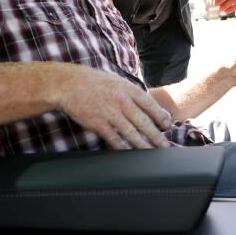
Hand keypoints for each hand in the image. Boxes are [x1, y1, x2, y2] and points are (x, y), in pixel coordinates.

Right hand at [57, 66, 171, 148]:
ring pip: (131, 132)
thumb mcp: (116, 81)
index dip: (160, 116)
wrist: (68, 84)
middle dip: (156, 135)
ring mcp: (110, 113)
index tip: (167, 125)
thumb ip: (130, 93)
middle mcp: (121, 101)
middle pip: (143, 121)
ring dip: (143, 144)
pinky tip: (131, 153)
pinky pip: (114, 138)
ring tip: (152, 152)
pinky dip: (123, 147)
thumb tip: (146, 105)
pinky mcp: (98, 123)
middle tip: (165, 145)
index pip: (149, 104)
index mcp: (127, 89)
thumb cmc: (93, 82)